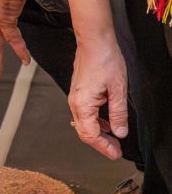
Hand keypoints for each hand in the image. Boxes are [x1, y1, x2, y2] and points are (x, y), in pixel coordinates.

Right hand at [68, 33, 127, 159]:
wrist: (94, 40)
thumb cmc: (105, 59)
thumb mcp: (118, 89)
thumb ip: (118, 113)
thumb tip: (120, 132)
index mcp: (83, 104)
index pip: (90, 134)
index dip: (104, 146)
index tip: (116, 153)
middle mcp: (75, 102)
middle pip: (84, 132)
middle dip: (100, 143)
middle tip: (116, 150)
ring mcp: (75, 97)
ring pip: (84, 123)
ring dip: (98, 133)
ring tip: (114, 139)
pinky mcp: (78, 92)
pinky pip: (84, 113)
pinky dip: (95, 122)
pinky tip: (107, 122)